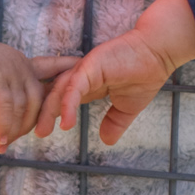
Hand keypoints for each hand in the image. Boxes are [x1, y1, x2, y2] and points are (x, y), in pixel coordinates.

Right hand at [0, 33, 54, 149]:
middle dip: (27, 125)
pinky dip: (3, 126)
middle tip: (11, 140)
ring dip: (12, 130)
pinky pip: (4, 106)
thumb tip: (6, 127)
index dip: (65, 73)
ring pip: (20, 107)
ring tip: (3, 143)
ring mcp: (10, 70)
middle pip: (37, 102)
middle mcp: (22, 67)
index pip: (52, 69)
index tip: (78, 73)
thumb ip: (3, 104)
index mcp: (25, 66)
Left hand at [35, 0, 194, 148]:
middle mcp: (81, 77)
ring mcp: (84, 69)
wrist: (160, 52)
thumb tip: (107, 142)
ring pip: (59, 91)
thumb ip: (115, 123)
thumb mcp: (128, 107)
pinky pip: (75, 87)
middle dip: (42, 115)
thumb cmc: (146, 74)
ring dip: (49, 111)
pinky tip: (65, 122)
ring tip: (43, 131)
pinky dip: (68, 104)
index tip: (42, 134)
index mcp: (87, 86)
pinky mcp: (91, 65)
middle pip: (54, 96)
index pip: (62, 102)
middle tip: (34, 135)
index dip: (50, 116)